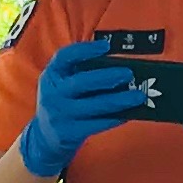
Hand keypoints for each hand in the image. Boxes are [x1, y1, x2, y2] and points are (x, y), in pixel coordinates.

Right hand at [17, 38, 149, 181]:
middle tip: (129, 74)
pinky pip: (97, 124)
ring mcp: (60, 115)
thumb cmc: (62, 103)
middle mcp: (53, 94)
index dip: (85, 50)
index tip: (106, 46)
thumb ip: (83, 73)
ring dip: (119, 100)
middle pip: (81, 82)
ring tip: (138, 96)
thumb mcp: (63, 84)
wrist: (44, 136)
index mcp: (52, 75)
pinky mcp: (69, 133)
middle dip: (108, 77)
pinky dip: (114, 118)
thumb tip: (118, 66)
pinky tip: (128, 113)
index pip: (65, 57)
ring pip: (94, 105)